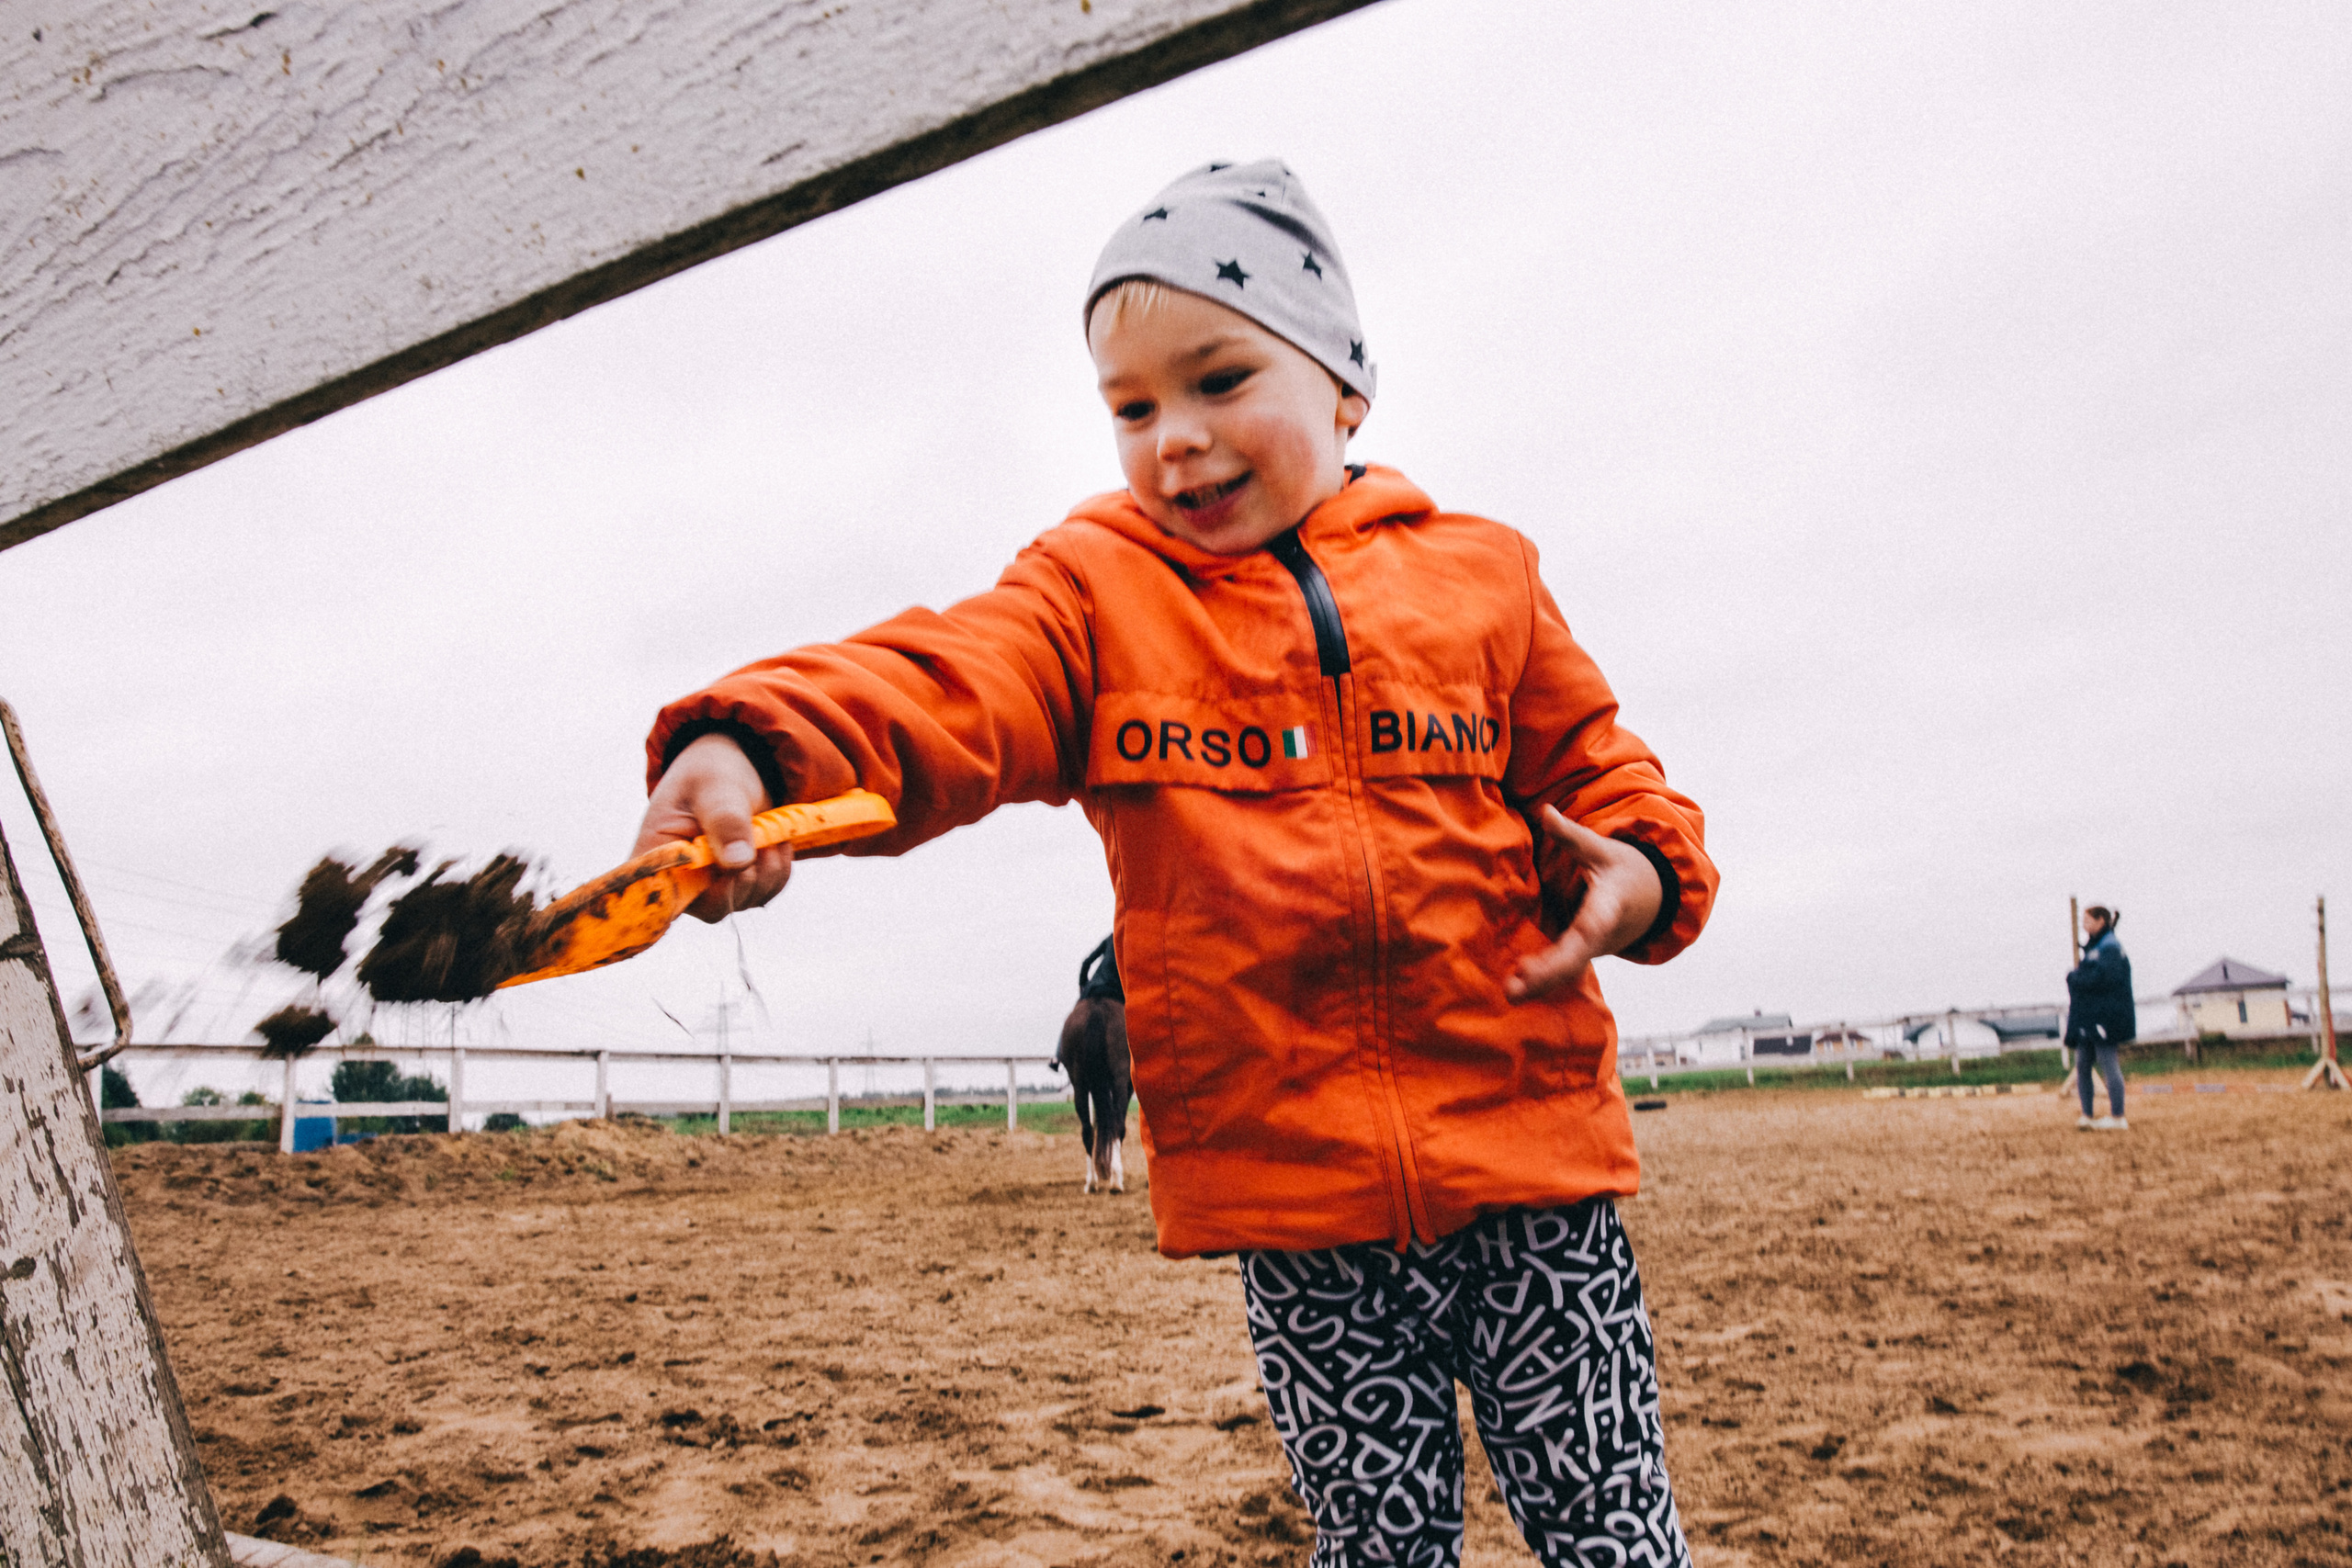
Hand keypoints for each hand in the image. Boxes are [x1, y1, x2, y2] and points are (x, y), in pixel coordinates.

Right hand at [631, 733, 791, 922]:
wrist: (732, 767)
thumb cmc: (710, 772)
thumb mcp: (715, 787)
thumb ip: (725, 821)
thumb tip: (738, 864)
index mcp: (655, 856)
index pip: (663, 900)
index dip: (697, 897)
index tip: (729, 870)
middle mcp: (679, 879)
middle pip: (714, 908)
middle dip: (746, 875)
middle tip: (759, 838)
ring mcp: (709, 886)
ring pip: (746, 900)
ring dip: (768, 867)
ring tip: (765, 829)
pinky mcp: (737, 885)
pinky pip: (766, 892)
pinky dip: (779, 867)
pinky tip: (773, 841)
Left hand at [1505, 806, 1664, 1002]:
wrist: (1653, 895)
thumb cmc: (1623, 869)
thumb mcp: (1601, 849)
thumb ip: (1571, 835)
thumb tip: (1546, 812)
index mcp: (1609, 905)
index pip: (1592, 925)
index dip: (1578, 939)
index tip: (1564, 944)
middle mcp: (1604, 934)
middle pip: (1578, 957)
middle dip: (1550, 974)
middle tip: (1517, 986)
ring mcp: (1597, 948)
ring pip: (1572, 971)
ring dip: (1543, 985)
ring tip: (1511, 992)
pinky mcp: (1587, 954)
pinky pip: (1567, 971)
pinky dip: (1545, 983)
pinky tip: (1517, 989)